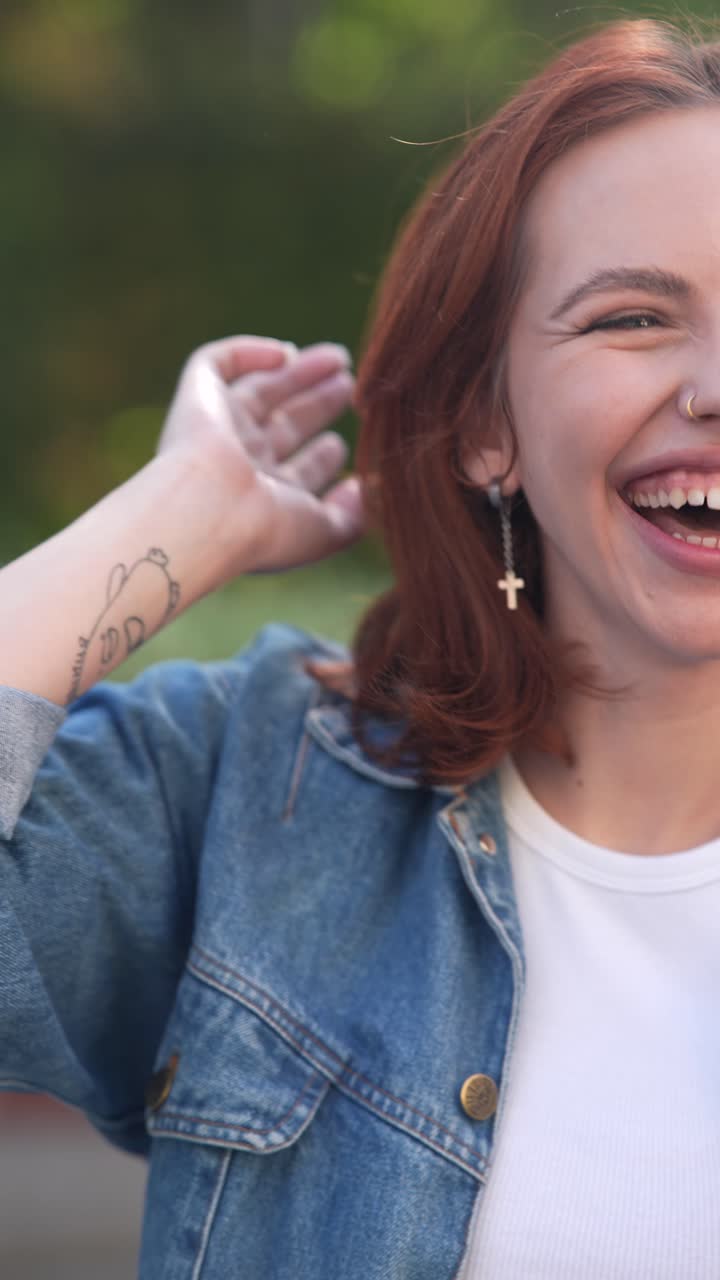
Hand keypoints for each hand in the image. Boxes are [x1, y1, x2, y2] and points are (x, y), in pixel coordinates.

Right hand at [156, 335, 364, 573]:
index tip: (347, 445)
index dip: (323, 458)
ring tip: (338, 359)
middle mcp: (239, 463)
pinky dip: (247, 353)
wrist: (209, 508)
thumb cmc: (266, 528)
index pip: (295, 473)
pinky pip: (214, 364)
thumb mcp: (323, 531)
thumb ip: (351, 516)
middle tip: (351, 384)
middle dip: (318, 405)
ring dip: (298, 373)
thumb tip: (364, 489)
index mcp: (263, 500)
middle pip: (283, 426)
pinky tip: (284, 353)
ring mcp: (218, 429)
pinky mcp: (197, 397)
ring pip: (260, 390)